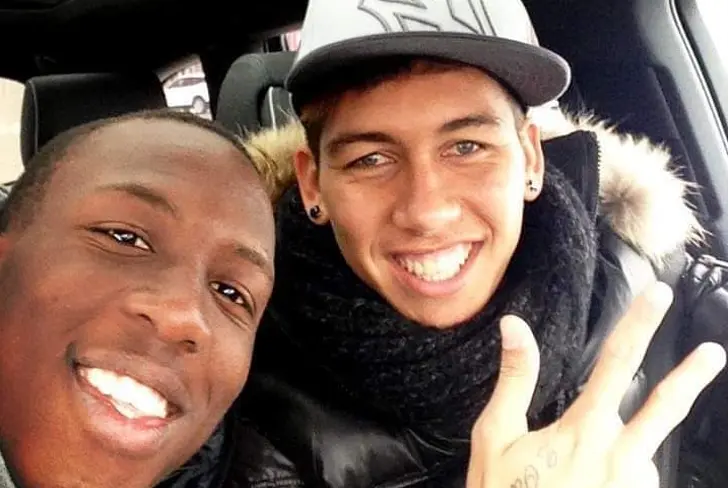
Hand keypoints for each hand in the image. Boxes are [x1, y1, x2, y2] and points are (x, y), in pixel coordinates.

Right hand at [467, 281, 725, 487]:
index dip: (637, 326)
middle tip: (712, 352)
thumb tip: (515, 326)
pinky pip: (635, 480)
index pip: (615, 364)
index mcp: (583, 429)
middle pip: (662, 407)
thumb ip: (514, 379)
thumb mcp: (496, 436)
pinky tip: (589, 485)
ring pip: (642, 450)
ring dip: (624, 448)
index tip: (657, 296)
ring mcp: (633, 484)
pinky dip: (618, 475)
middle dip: (690, 377)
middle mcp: (619, 455)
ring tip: (587, 466)